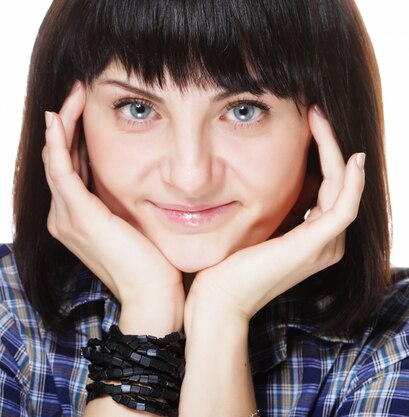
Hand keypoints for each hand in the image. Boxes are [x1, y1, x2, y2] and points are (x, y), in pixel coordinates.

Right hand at [42, 82, 183, 331]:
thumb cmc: (156, 266)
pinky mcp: (80, 216)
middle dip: (68, 123)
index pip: (72, 167)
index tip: (88, 108)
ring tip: (73, 94)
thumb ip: (135, 204)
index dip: (76, 136)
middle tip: (77, 91)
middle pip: (61, 159)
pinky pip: (61, 170)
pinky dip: (59, 143)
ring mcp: (68, 217)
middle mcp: (64, 217)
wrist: (155, 299)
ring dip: (63, 124)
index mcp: (78, 219)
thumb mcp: (143, 228)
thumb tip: (156, 182)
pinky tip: (60, 118)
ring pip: (57, 159)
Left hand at [185, 106, 364, 325]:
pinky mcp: (315, 246)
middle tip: (316, 111)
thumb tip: (273, 173)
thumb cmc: (229, 265)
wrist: (218, 301)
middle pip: (342, 183)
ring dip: (337, 151)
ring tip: (320, 118)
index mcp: (317, 239)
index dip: (325, 152)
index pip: (331, 187)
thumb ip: (276, 206)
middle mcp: (328, 243)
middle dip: (331, 144)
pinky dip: (350, 179)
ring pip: (346, 188)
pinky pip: (345, 206)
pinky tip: (347, 154)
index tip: (310, 120)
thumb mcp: (257, 226)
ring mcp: (325, 246)